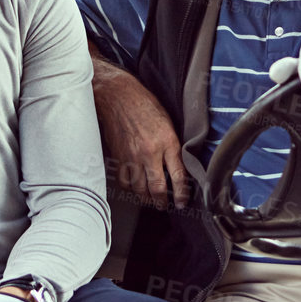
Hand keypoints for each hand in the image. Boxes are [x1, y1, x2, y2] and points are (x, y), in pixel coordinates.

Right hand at [91, 50, 190, 208]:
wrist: (118, 96)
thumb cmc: (144, 104)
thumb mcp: (168, 122)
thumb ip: (173, 145)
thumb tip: (178, 166)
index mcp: (167, 142)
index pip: (178, 176)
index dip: (182, 194)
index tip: (182, 201)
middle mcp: (150, 152)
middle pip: (157, 189)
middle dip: (162, 202)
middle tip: (165, 205)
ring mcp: (132, 157)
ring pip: (139, 189)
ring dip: (146, 198)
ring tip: (151, 200)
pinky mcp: (118, 157)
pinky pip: (124, 181)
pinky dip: (130, 188)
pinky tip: (134, 187)